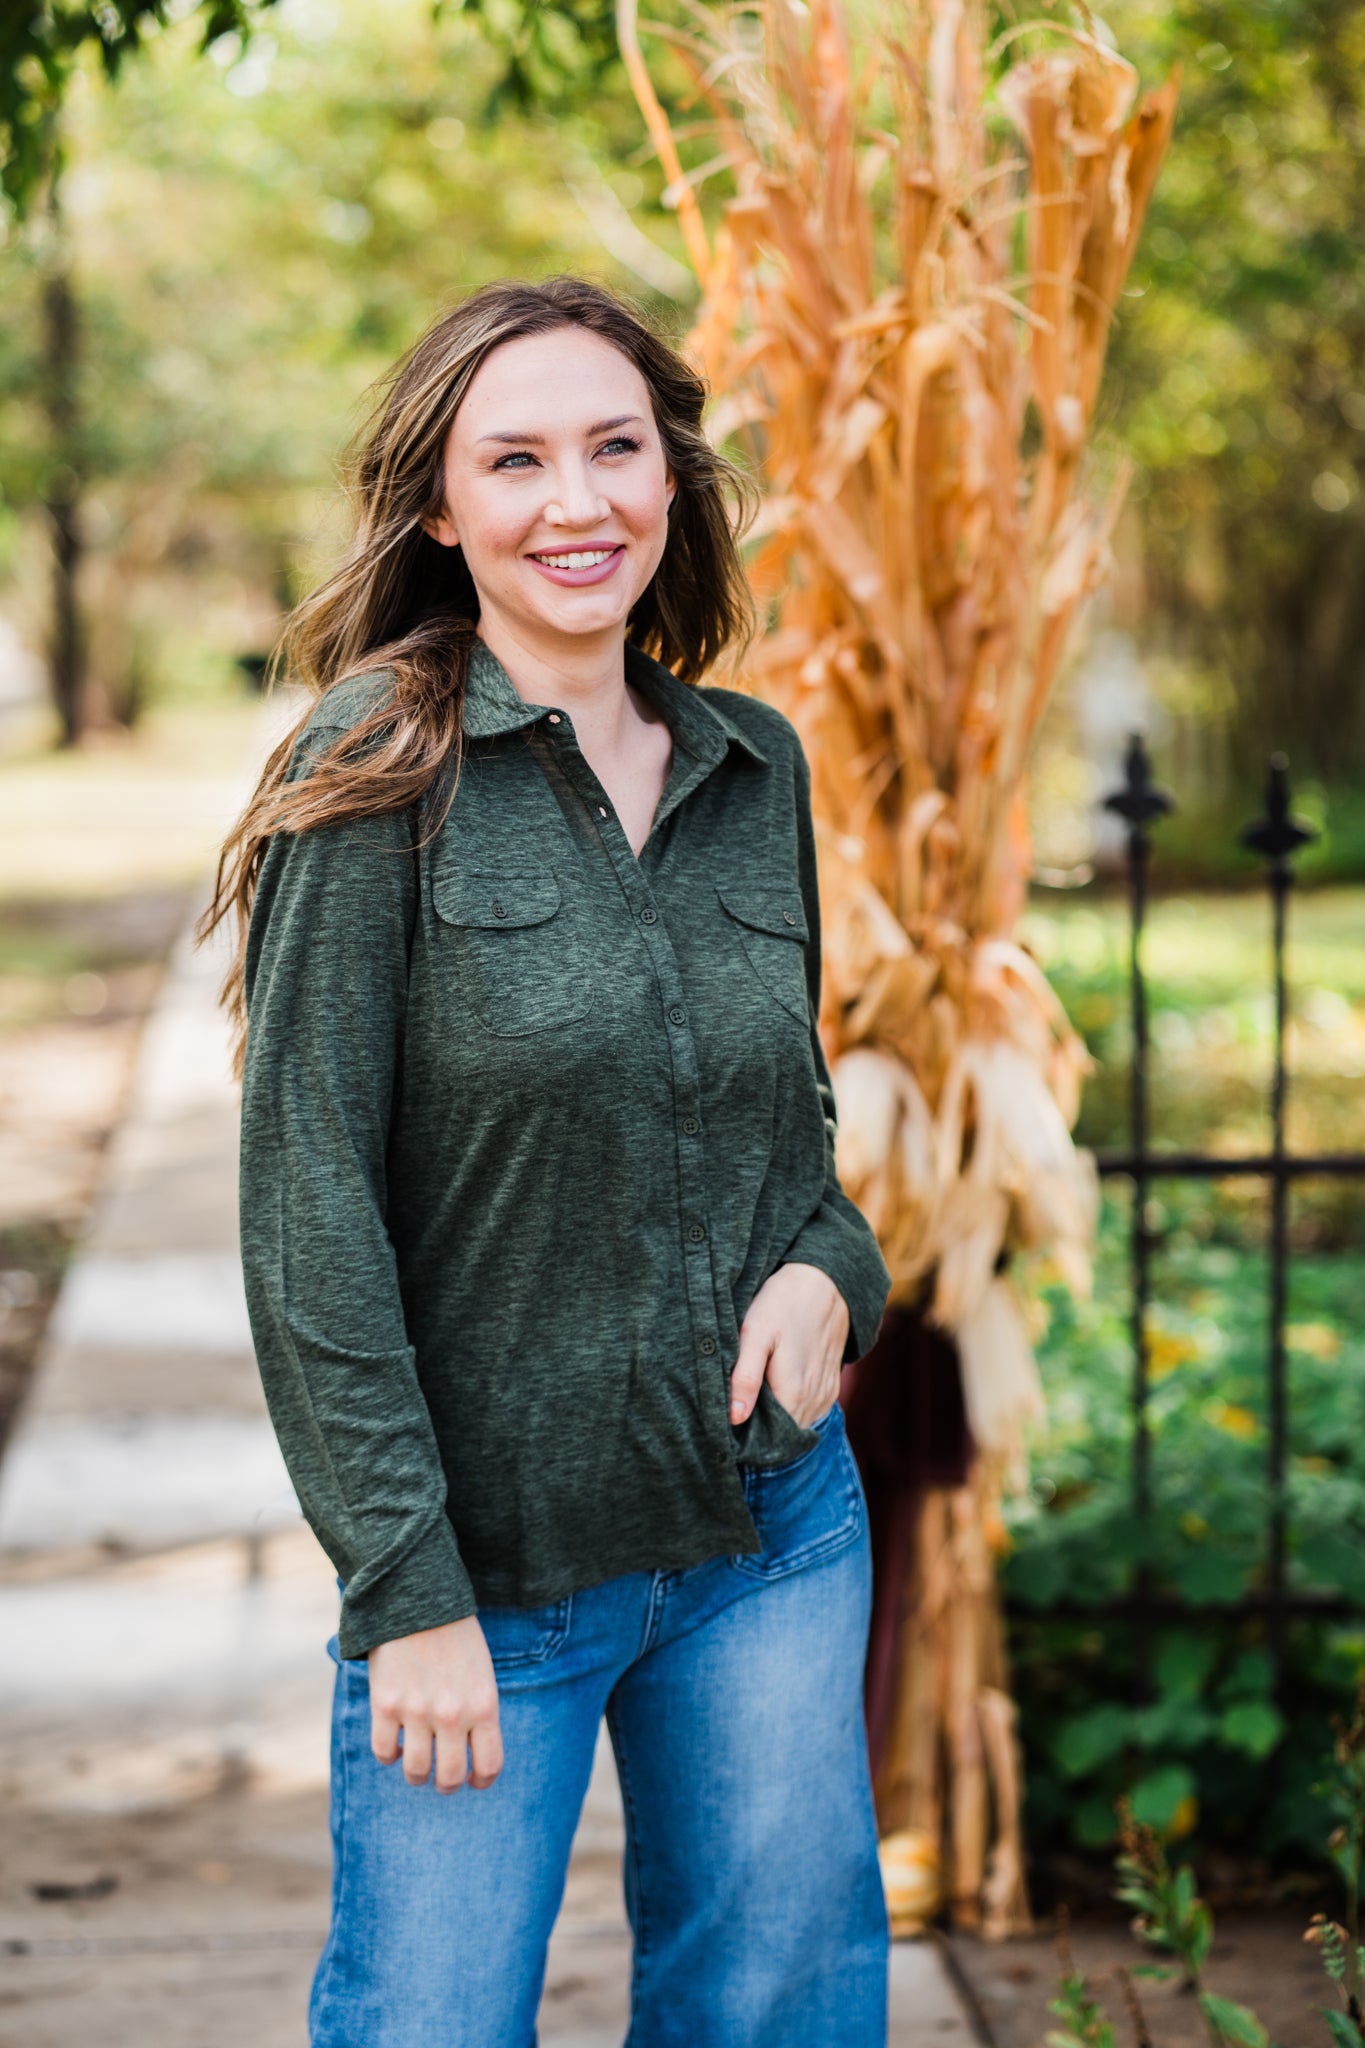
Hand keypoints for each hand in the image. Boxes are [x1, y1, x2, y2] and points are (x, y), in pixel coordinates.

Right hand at [368, 1615, 502, 1793]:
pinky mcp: (385, 1704)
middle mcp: (452, 1714)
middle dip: (446, 1785)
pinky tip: (394, 1743)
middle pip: (450, 1778)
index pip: (489, 1766)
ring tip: (416, 1765)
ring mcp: (417, 1711)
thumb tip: (470, 1750)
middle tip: (441, 1779)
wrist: (417, 1599)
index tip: (474, 1781)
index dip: (481, 1781)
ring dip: (417, 1775)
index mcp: (484, 1705)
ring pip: (416, 1771)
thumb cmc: (455, 1635)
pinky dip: (388, 1754)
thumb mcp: (481, 1672)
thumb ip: (478, 1711)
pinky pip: (383, 1751)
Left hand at [729, 1262, 849, 1429]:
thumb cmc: (783, 1303)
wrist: (824, 1281)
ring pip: (797, 1424)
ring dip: (777, 1419)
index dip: (747, 1436)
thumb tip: (735, 1419)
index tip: (728, 1424)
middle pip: (783, 1434)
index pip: (768, 1439)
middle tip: (737, 1407)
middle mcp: (814, 1402)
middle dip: (760, 1429)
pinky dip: (792, 1408)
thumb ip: (745, 1378)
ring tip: (755, 1397)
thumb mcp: (755, 1334)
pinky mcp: (831, 1385)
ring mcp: (826, 1395)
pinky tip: (776, 1388)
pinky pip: (809, 1411)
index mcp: (794, 1394)